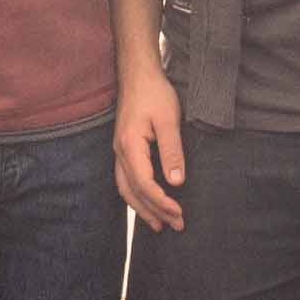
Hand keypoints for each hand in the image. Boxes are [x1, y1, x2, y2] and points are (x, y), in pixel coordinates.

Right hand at [113, 71, 186, 230]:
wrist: (137, 74)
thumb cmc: (155, 93)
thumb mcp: (168, 121)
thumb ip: (172, 152)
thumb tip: (176, 182)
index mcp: (130, 146)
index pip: (144, 184)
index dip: (162, 203)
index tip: (180, 214)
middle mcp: (120, 152)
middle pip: (133, 192)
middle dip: (154, 212)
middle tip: (175, 226)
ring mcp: (119, 151)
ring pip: (126, 188)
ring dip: (142, 208)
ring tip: (159, 224)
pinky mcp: (124, 148)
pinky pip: (125, 179)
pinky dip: (136, 195)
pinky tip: (147, 201)